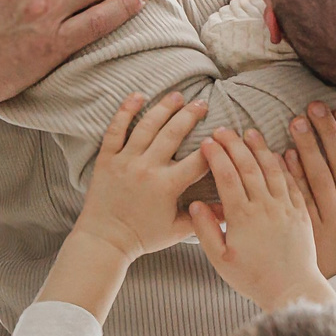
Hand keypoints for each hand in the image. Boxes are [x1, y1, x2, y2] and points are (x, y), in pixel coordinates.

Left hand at [72, 92, 208, 261]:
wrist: (105, 240)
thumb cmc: (142, 237)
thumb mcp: (177, 230)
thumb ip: (204, 218)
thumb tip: (230, 210)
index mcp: (167, 185)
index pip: (198, 159)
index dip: (213, 145)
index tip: (222, 134)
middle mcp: (147, 168)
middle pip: (174, 132)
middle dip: (190, 114)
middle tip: (203, 102)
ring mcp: (125, 161)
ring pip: (147, 125)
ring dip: (164, 107)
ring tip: (177, 95)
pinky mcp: (107, 159)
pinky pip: (116, 129)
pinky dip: (125, 111)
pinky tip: (137, 96)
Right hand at [187, 128, 333, 310]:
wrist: (292, 290)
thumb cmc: (253, 278)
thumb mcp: (220, 261)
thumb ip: (205, 231)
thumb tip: (194, 204)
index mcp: (243, 217)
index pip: (227, 176)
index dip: (216, 156)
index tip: (207, 142)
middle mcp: (265, 207)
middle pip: (248, 166)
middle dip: (233, 144)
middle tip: (222, 130)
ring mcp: (286, 207)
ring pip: (272, 168)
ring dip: (259, 148)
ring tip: (248, 133)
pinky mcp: (301, 211)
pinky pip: (292, 181)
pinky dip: (283, 164)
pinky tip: (277, 153)